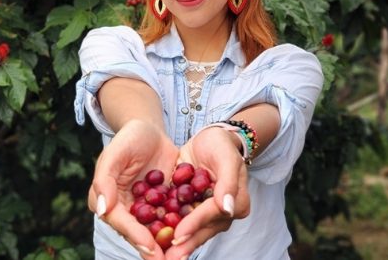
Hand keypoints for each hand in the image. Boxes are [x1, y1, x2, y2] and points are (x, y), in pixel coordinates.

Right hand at [88, 119, 178, 258]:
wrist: (151, 130)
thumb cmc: (129, 138)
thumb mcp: (114, 153)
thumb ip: (104, 180)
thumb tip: (100, 209)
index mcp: (108, 200)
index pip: (120, 222)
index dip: (134, 235)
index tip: (150, 248)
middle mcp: (126, 209)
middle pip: (138, 233)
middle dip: (152, 250)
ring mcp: (145, 208)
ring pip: (155, 230)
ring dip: (168, 245)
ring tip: (182, 256)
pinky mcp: (163, 204)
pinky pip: (172, 218)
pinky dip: (181, 228)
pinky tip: (194, 237)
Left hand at [164, 127, 249, 259]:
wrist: (209, 139)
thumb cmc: (221, 145)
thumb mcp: (227, 158)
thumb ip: (228, 183)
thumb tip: (228, 208)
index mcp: (236, 203)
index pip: (212, 215)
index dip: (195, 224)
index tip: (178, 235)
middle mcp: (222, 213)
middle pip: (202, 230)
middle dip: (183, 244)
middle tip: (166, 258)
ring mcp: (206, 213)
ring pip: (190, 230)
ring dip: (175, 243)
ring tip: (158, 255)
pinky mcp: (192, 209)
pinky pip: (180, 221)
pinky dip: (167, 230)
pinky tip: (151, 238)